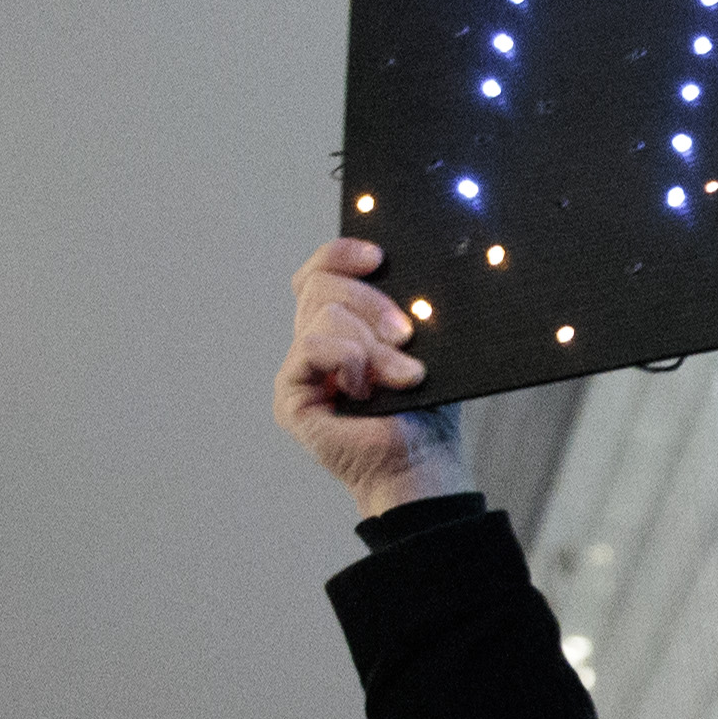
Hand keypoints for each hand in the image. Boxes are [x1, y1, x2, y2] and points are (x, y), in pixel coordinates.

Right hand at [279, 239, 475, 518]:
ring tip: (402, 378)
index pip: (322, 270)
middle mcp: (315, 341)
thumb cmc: (428, 409)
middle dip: (370, 301)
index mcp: (343, 324)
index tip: (379, 257)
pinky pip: (311, 346)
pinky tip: (367, 390)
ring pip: (322, 312)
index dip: (341, 253)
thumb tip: (403, 268)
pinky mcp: (289, 395)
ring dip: (371, 344)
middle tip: (407, 334)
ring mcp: (300, 368)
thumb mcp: (421, 344)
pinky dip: (348, 360)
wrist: (424, 464)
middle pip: (319, 283)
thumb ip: (402, 306)